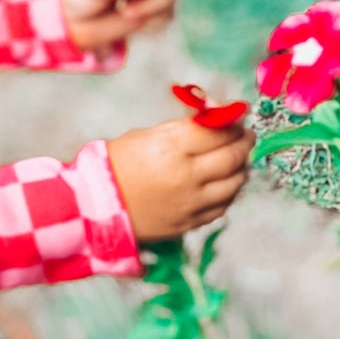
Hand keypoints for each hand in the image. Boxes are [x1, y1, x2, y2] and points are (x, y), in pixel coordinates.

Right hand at [107, 118, 251, 241]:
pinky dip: (229, 192)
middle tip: (245, 136)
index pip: (218, 130)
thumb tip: (215, 117)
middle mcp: (186, 176)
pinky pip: (222, 206)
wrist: (94, 206)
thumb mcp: (145, 135)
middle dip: (244, 142)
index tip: (239, 116)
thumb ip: (183, 129)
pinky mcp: (189, 222)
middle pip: (232, 156)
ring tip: (237, 159)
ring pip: (234, 183)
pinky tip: (224, 183)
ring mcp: (190, 203)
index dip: (234, 120)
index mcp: (172, 148)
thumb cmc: (116, 165)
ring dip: (241, 168)